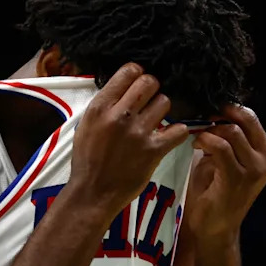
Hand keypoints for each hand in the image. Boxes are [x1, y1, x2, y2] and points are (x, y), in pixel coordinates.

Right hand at [68, 63, 188, 218]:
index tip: (139, 82)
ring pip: (164, 102)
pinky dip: (177, 132)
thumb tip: (124, 87)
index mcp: (100, 108)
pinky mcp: (153, 150)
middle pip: (149, 83)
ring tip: (156, 120)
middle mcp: (120, 116)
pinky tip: (169, 136)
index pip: (128, 72)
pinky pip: (178, 130)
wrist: (93, 192)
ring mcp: (138, 133)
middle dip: (152, 89)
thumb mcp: (87, 125)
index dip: (137, 74)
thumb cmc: (88, 160)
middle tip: (149, 100)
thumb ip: (105, 105)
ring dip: (162, 109)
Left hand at [185, 104, 265, 242]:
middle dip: (220, 117)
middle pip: (245, 119)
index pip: (252, 117)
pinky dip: (206, 141)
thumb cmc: (216, 193)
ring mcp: (255, 170)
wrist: (214, 228)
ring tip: (199, 140)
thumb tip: (213, 113)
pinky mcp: (237, 179)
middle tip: (203, 124)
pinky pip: (221, 147)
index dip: (229, 110)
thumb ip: (226, 138)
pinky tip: (197, 147)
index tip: (211, 114)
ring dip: (210, 131)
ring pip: (232, 131)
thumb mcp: (225, 160)